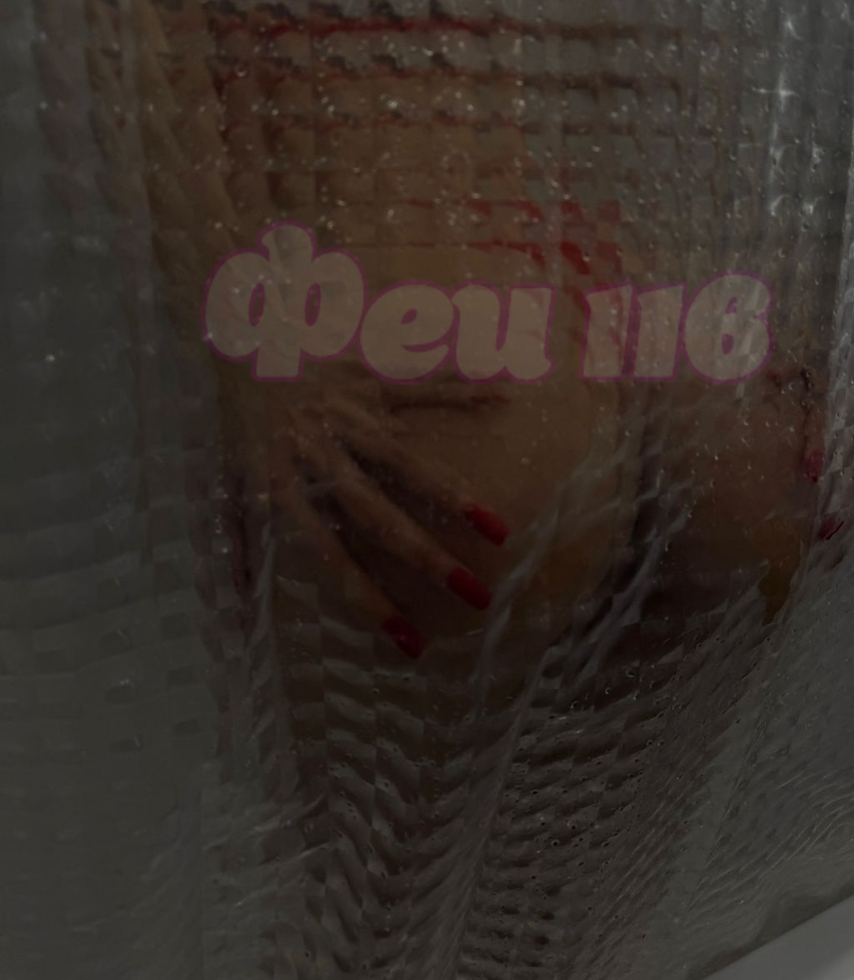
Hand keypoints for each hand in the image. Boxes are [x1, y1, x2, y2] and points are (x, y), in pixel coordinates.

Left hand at [223, 365, 510, 659]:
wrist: (235, 338)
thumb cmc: (237, 419)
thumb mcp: (225, 480)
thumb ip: (236, 538)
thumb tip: (236, 605)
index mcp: (285, 484)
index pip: (329, 553)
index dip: (368, 597)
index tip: (411, 640)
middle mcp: (321, 453)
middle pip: (377, 513)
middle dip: (427, 558)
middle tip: (475, 596)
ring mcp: (349, 414)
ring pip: (405, 460)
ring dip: (453, 495)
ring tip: (498, 532)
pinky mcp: (368, 376)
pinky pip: (419, 385)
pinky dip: (461, 389)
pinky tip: (502, 398)